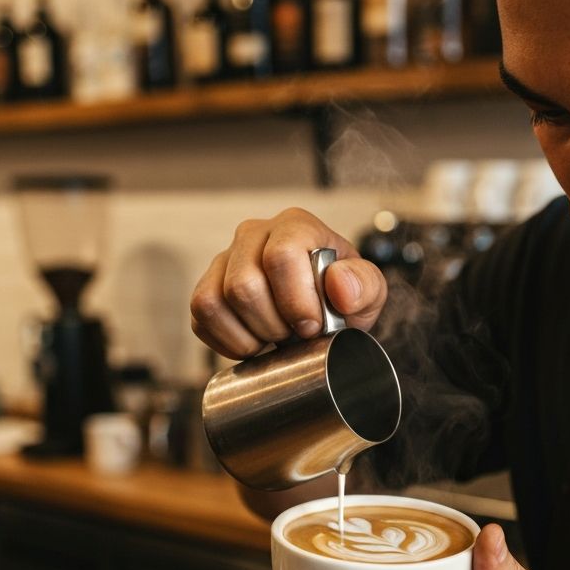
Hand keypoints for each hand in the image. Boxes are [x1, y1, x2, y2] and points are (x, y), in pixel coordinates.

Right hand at [190, 207, 388, 358]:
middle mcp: (253, 236)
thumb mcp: (369, 292)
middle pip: (243, 285)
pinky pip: (200, 317)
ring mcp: (225, 261)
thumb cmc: (342, 296)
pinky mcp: (207, 288)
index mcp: (295, 227)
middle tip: (295, 334)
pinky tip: (254, 342)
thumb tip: (339, 285)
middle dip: (273, 325)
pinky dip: (228, 341)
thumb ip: (364, 285)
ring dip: (249, 335)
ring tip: (275, 337)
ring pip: (215, 302)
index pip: (280, 256)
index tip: (312, 326)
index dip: (295, 301)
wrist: (322, 313)